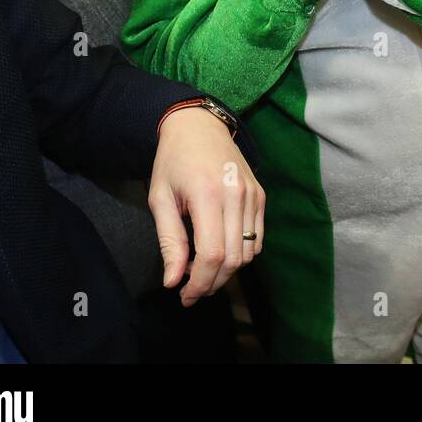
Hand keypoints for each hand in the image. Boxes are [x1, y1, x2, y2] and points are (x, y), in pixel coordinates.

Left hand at [147, 106, 264, 306]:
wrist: (199, 126)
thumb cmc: (173, 161)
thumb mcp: (160, 199)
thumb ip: (170, 241)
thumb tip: (173, 280)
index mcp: (208, 195)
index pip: (213, 253)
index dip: (200, 282)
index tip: (184, 295)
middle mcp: (237, 195)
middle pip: (234, 258)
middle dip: (212, 282)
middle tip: (191, 289)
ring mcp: (253, 196)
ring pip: (249, 252)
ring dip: (228, 271)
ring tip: (203, 269)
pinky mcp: (261, 196)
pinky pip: (258, 237)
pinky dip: (242, 253)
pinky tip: (221, 251)